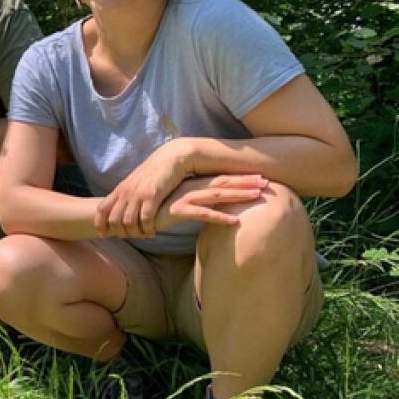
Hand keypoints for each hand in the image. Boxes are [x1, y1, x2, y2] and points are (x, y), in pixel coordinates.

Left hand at [95, 140, 191, 238]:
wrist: (170, 158)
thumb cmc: (154, 173)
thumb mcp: (135, 183)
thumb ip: (126, 195)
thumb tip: (120, 209)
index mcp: (120, 189)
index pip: (102, 208)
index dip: (99, 223)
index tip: (102, 234)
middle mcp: (126, 192)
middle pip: (114, 220)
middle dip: (121, 233)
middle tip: (131, 236)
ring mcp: (138, 194)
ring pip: (129, 222)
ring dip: (135, 233)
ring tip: (143, 235)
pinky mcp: (152, 195)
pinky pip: (146, 219)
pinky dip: (148, 229)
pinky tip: (152, 232)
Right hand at [152, 174, 267, 231]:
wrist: (130, 214)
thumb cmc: (153, 211)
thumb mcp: (176, 205)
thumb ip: (192, 203)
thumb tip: (206, 206)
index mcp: (190, 185)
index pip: (220, 179)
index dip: (240, 178)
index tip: (259, 177)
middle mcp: (189, 188)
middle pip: (223, 183)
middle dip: (245, 182)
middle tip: (268, 182)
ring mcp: (183, 198)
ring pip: (216, 195)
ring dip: (238, 194)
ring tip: (257, 196)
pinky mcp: (176, 210)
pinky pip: (202, 213)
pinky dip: (219, 216)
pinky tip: (234, 221)